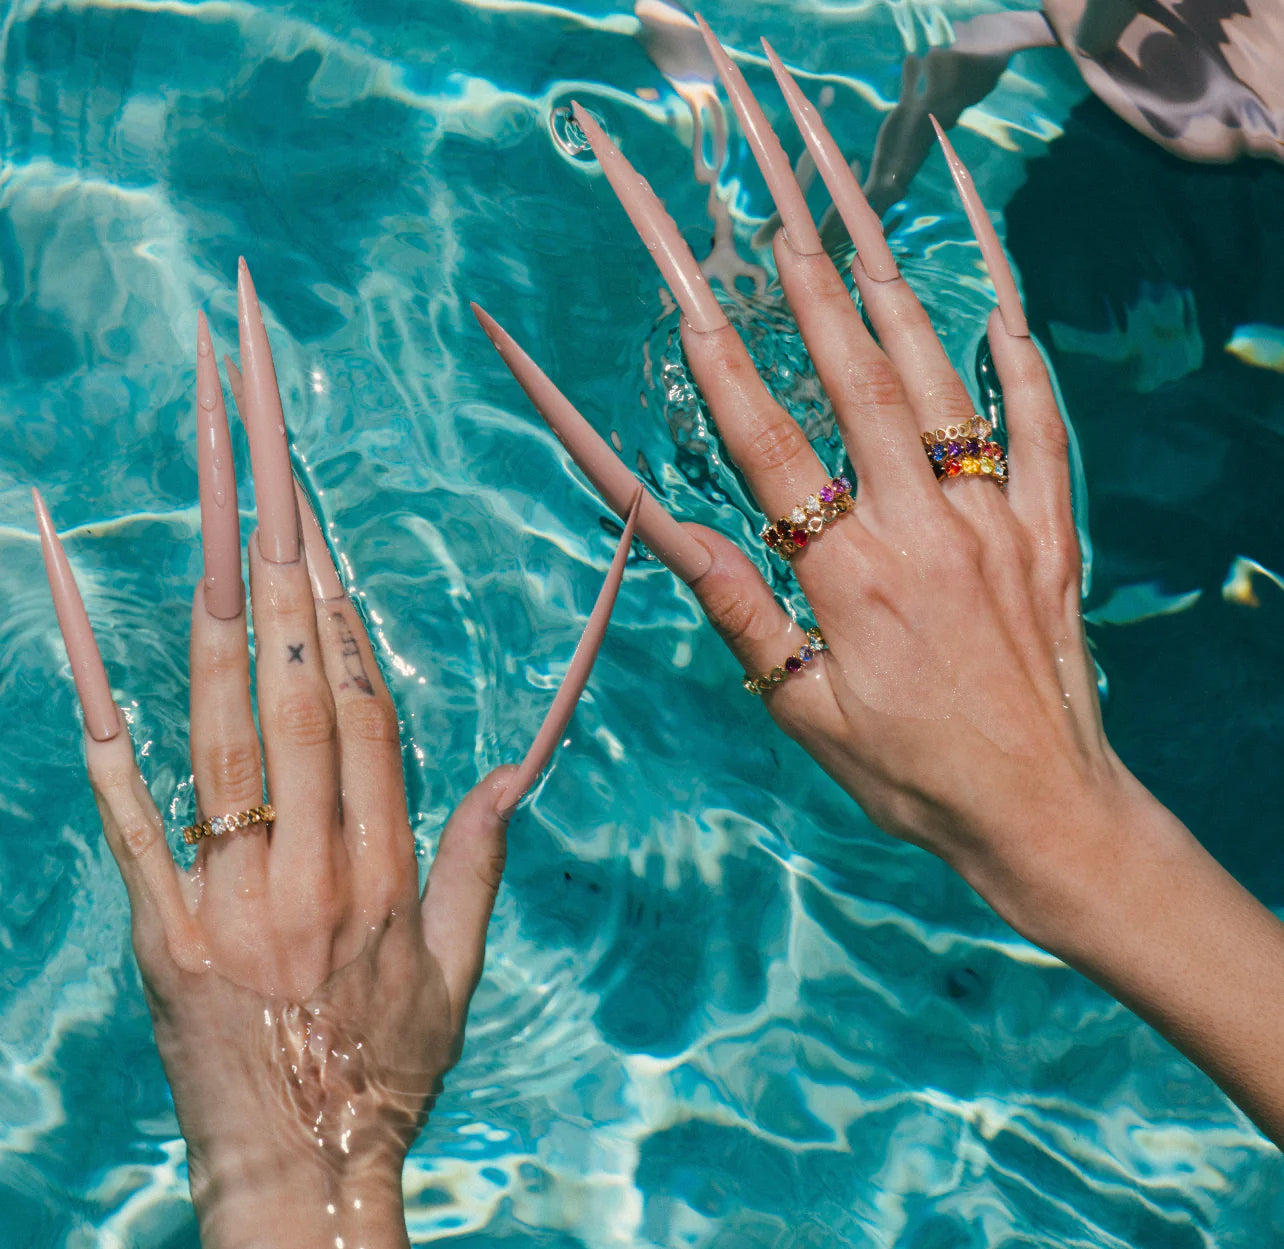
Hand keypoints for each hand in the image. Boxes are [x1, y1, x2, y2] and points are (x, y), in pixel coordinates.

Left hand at [33, 262, 639, 1247]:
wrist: (299, 1178)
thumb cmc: (386, 1073)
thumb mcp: (459, 972)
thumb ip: (474, 858)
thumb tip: (505, 767)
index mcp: (387, 860)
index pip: (363, 689)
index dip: (338, 576)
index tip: (309, 480)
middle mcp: (310, 849)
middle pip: (293, 650)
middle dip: (274, 505)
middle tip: (252, 380)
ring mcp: (225, 877)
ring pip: (218, 691)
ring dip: (204, 554)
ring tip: (196, 437)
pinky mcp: (152, 910)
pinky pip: (117, 781)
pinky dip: (87, 677)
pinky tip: (58, 579)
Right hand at [474, 22, 1283, 1145]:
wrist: (1043, 813)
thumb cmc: (912, 775)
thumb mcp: (803, 711)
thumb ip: (741, 610)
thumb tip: (671, 530)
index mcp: (847, 575)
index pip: (763, 437)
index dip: (712, 346)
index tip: (677, 271)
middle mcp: (922, 525)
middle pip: (852, 370)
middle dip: (799, 262)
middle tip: (766, 174)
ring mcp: (996, 517)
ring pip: (940, 374)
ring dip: (890, 277)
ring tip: (849, 194)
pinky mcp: (1050, 529)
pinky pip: (1041, 422)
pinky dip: (1021, 351)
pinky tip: (996, 287)